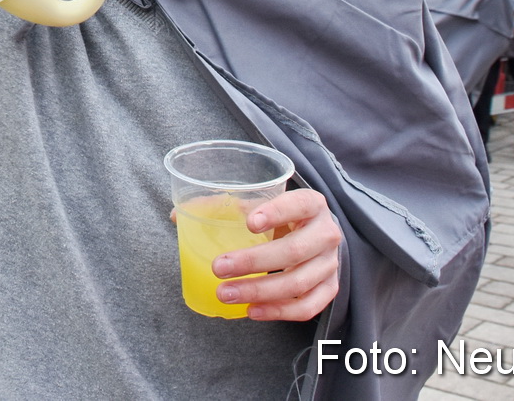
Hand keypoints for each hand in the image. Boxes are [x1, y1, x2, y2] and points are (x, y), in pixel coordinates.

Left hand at [208, 190, 340, 320]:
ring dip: (259, 291)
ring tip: (225, 293)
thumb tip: (183, 217)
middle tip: (218, 267)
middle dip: (253, 262)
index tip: (249, 224)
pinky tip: (251, 310)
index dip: (276, 213)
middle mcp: (327, 233)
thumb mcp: (264, 203)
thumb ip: (230, 206)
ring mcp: (331, 264)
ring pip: (298, 283)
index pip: (299, 204)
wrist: (315, 235)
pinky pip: (307, 307)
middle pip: (293, 251)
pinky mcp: (330, 288)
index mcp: (312, 204)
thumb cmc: (282, 217)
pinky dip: (278, 311)